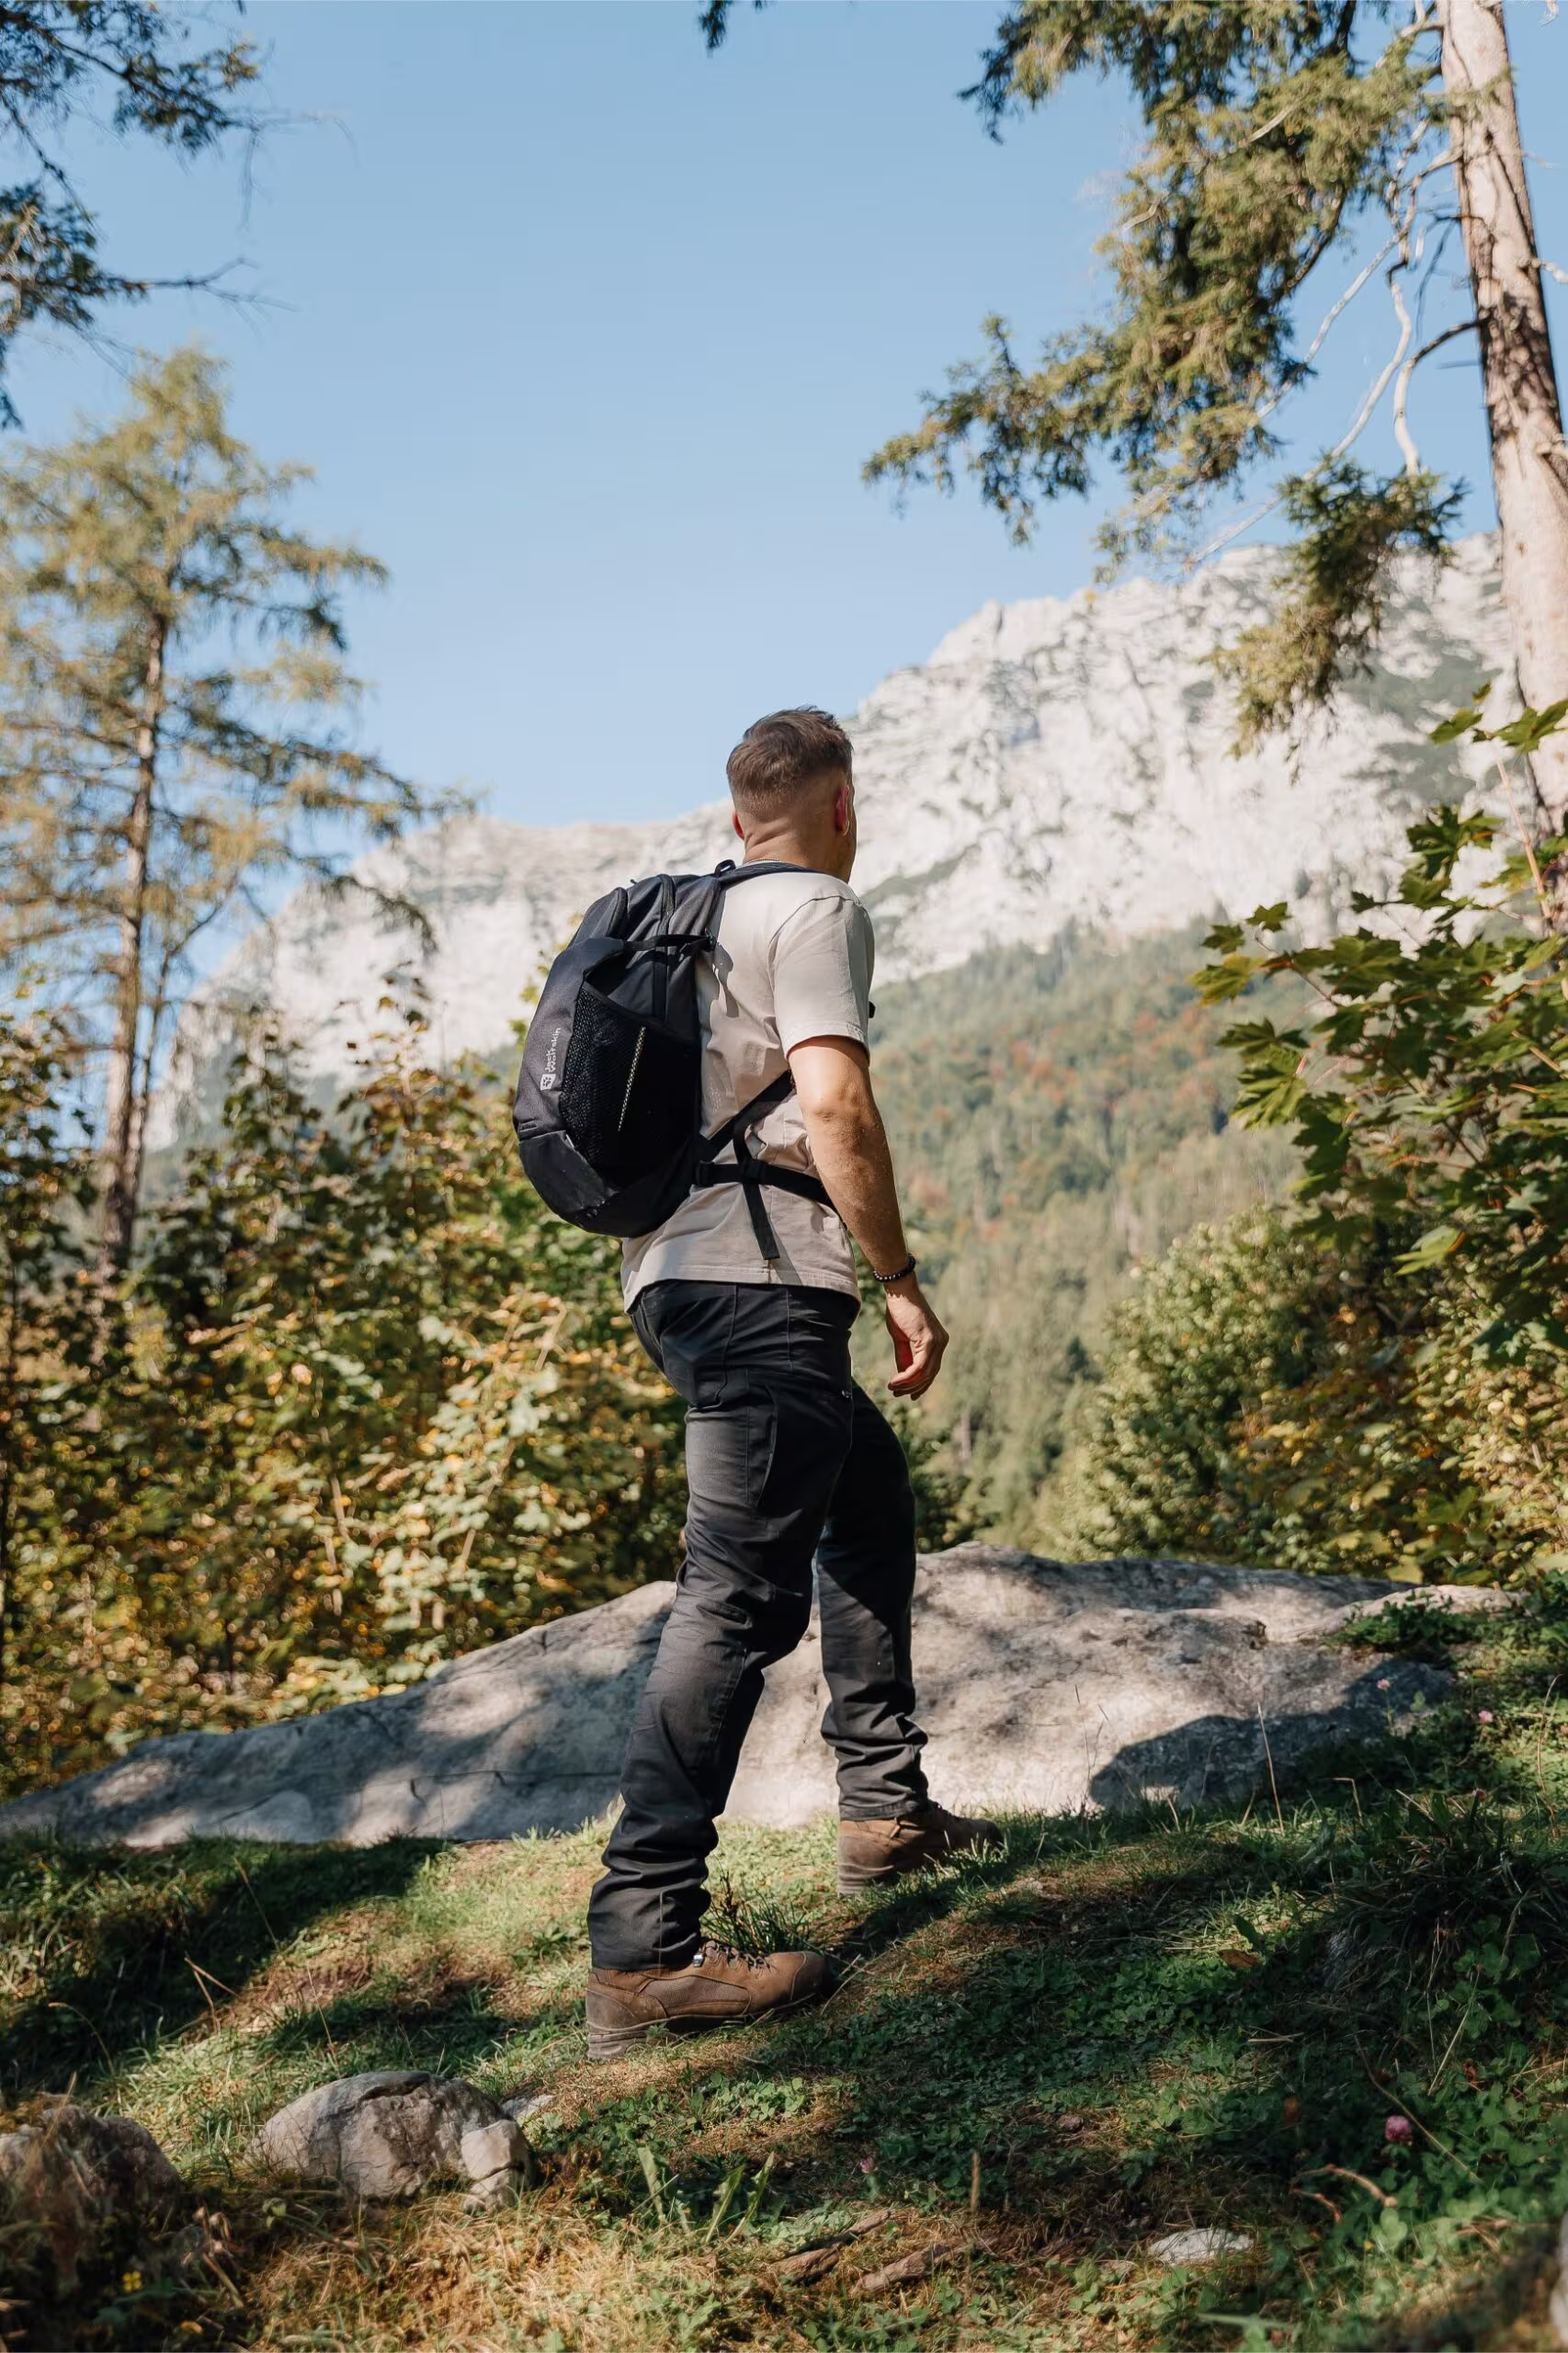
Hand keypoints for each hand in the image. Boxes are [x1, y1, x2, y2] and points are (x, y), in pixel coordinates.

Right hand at [883, 1278, 947, 1399]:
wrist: (900, 1291)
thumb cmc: (899, 1310)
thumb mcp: (901, 1338)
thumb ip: (904, 1356)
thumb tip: (903, 1375)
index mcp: (938, 1342)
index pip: (932, 1370)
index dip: (919, 1384)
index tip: (906, 1394)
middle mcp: (941, 1343)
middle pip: (930, 1374)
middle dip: (913, 1387)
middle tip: (897, 1394)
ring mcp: (937, 1342)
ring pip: (925, 1373)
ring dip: (907, 1384)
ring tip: (892, 1387)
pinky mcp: (929, 1341)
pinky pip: (919, 1366)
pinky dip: (906, 1376)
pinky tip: (895, 1381)